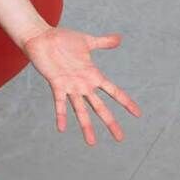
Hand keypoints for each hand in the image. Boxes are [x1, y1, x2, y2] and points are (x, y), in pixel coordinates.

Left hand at [17, 24, 141, 143]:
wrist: (42, 37)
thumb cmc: (63, 39)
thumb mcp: (87, 41)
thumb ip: (103, 42)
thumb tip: (119, 38)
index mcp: (93, 75)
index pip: (113, 91)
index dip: (125, 102)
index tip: (138, 114)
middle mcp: (83, 85)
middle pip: (100, 107)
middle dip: (110, 122)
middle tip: (120, 138)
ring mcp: (70, 86)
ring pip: (81, 110)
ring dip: (86, 126)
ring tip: (92, 143)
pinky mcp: (56, 84)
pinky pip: (60, 103)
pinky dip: (61, 115)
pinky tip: (61, 128)